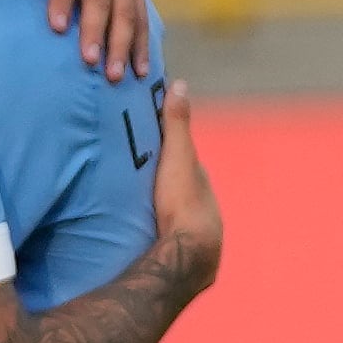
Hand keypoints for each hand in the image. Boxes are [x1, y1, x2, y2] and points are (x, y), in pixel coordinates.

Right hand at [146, 82, 221, 298]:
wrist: (187, 255)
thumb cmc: (182, 202)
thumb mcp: (177, 157)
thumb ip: (177, 124)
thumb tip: (179, 84)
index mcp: (202, 187)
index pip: (187, 165)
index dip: (171, 155)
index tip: (151, 148)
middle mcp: (205, 211)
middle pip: (182, 193)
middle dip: (166, 187)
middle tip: (139, 181)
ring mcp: (197, 237)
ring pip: (176, 219)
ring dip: (162, 215)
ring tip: (136, 212)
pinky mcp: (185, 259)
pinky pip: (169, 240)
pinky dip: (159, 236)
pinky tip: (144, 240)